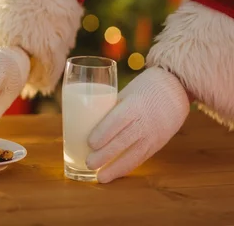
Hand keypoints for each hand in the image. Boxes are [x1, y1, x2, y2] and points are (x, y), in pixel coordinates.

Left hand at [86, 67, 189, 182]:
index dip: (104, 133)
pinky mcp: (158, 143)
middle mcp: (145, 121)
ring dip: (116, 168)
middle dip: (106, 155)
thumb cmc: (145, 87)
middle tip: (89, 163)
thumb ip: (112, 108)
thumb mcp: (127, 92)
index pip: (118, 120)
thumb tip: (88, 123)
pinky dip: (128, 167)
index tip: (90, 143)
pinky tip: (115, 173)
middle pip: (124, 140)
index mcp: (134, 104)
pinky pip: (142, 157)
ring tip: (100, 178)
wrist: (177, 89)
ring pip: (134, 154)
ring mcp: (154, 134)